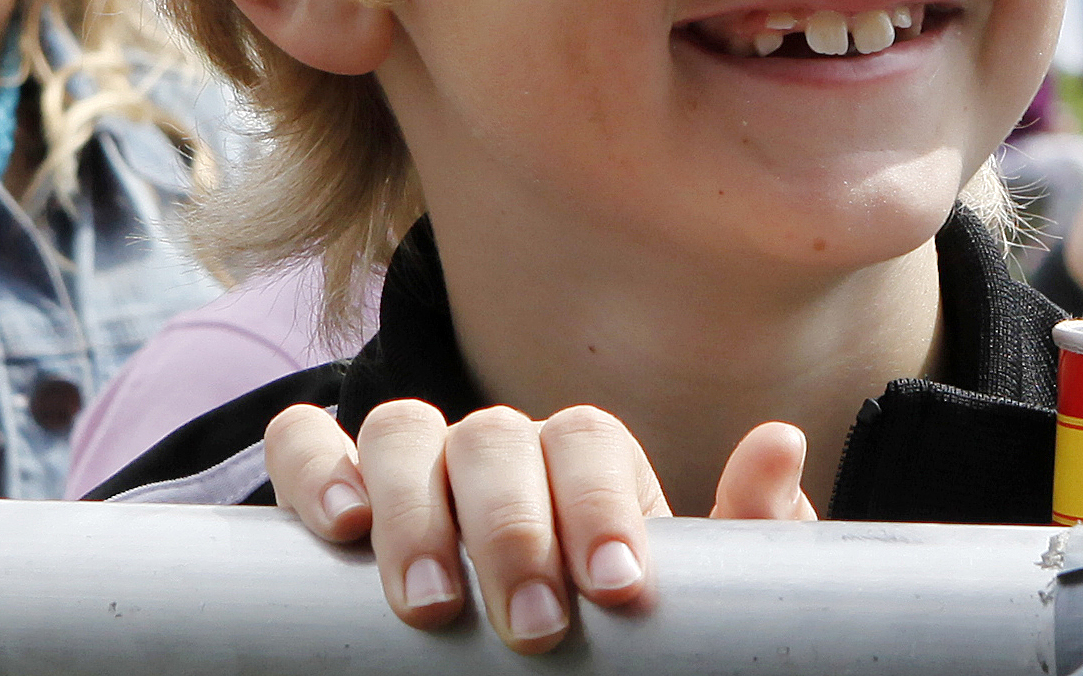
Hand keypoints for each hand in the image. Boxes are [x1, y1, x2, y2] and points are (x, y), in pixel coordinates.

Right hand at [265, 401, 813, 650]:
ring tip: (431, 601)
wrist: (524, 651)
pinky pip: (303, 443)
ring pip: (400, 431)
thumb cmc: (604, 622)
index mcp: (577, 465)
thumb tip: (779, 441)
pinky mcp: (328, 487)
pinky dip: (317, 467)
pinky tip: (339, 528)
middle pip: (492, 437)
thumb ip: (738, 534)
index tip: (617, 593)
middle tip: (531, 626)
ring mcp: (407, 464)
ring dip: (413, 508)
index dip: (600, 506)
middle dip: (511, 531)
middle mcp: (490, 449)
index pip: (585, 441)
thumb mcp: (682, 591)